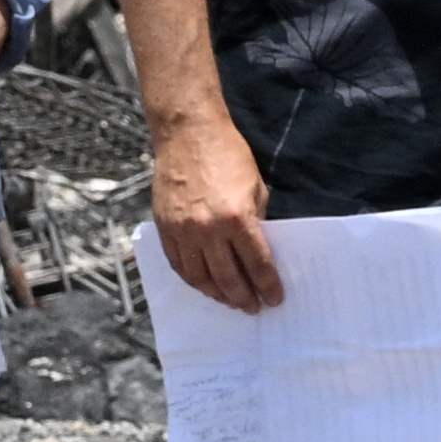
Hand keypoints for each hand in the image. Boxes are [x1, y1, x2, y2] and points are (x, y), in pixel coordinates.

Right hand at [152, 108, 284, 314]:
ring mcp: (183, 231)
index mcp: (237, 218)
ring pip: (199, 278)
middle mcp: (208, 230)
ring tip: (230, 301)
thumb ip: (257, 220)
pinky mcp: (165, 228)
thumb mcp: (255, 187)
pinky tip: (204, 285)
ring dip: (217, 294)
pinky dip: (192, 280)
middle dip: (244, 297)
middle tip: (253, 307)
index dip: (268, 285)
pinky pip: (178, 264)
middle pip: (228, 277)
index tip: (275, 299)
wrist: (188, 134)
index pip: (256, 263)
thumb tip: (257, 249)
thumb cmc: (228, 155)